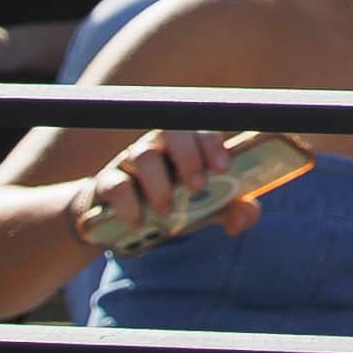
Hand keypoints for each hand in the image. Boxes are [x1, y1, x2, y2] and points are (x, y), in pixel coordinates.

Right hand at [80, 130, 255, 246]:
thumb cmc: (176, 204)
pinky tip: (139, 221)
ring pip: (142, 155)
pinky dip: (128, 203)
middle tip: (197, 187)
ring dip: (159, 184)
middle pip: (170, 131)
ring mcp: (130, 162)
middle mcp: (159, 146)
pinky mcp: (108, 183)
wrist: (128, 223)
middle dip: (187, 157)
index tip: (223, 167)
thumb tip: (244, 217)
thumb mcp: (207, 208)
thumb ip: (232, 209)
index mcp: (187, 146)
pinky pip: (115, 184)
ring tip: (168, 211)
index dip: (212, 143)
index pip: (200, 129)